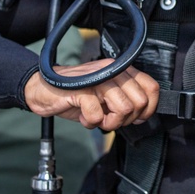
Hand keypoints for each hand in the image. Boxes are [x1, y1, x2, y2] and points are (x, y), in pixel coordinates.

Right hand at [24, 60, 159, 131]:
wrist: (43, 90)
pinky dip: (91, 123)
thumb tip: (143, 115)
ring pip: (123, 108)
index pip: (151, 87)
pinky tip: (84, 117)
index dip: (149, 108)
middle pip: (140, 101)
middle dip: (127, 119)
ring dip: (110, 123)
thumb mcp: (105, 97)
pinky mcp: (81, 90)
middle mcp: (111, 71)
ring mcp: (97, 79)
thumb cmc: (75, 95)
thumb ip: (124, 101)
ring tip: (97, 119)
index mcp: (120, 70)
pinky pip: (98, 115)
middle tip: (111, 119)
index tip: (137, 118)